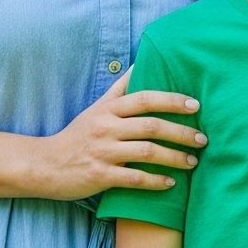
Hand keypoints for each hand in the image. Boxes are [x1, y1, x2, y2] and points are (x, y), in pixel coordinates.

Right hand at [40, 75, 204, 196]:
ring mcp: (103, 151)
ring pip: (147, 152)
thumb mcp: (96, 107)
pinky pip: (134, 178)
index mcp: (109, 109)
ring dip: (174, 158)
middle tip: (202, 139)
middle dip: (181, 132)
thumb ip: (119, 88)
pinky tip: (170, 183)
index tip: (196, 106)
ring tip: (192, 162)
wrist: (45, 165)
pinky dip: (155, 181)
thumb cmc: (77, 135)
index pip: (146, 98)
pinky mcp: (100, 175)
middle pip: (152, 126)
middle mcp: (106, 127)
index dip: (173, 100)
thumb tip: (140, 63)